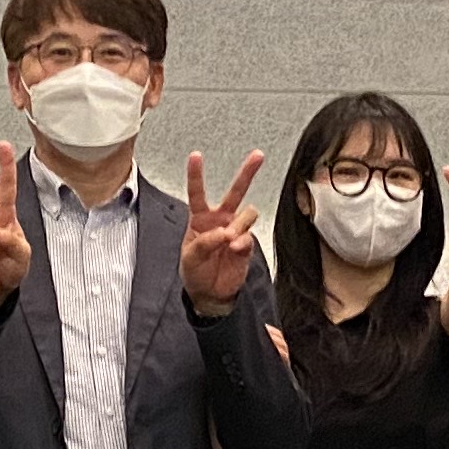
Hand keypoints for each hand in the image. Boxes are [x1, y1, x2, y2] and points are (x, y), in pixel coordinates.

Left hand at [178, 150, 268, 318]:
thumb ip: (206, 241)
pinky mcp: (246, 244)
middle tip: (258, 156)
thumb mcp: (190, 256)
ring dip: (238, 225)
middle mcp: (221, 219)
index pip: (198, 192)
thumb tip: (226, 232)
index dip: (196, 174)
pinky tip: (234, 249)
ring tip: (228, 240)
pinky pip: (248, 236)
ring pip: (247, 213)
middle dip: (247, 173)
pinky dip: (241, 243)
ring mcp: (236, 230)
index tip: (196, 156)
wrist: (209, 293)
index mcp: (201, 218)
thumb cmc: (195, 271)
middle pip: (236, 191)